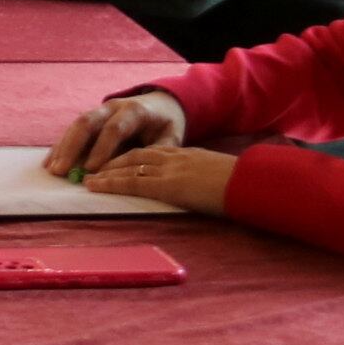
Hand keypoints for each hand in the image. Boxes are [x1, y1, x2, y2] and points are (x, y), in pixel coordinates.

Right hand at [45, 88, 189, 178]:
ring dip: (62, 148)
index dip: (102, 148)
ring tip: (51, 169)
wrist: (160, 104)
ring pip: (75, 125)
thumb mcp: (171, 136)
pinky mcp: (91, 118)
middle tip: (61, 170)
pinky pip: (72, 130)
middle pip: (87, 122)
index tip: (91, 169)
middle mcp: (112, 107)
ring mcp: (99, 111)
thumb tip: (139, 170)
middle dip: (72, 147)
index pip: (114, 129)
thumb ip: (158, 152)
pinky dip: (60, 146)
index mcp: (134, 111)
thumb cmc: (165, 125)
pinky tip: (50, 162)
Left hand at [74, 143, 234, 214]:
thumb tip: (205, 192)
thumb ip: (207, 182)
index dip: (131, 157)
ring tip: (87, 178)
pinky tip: (96, 186)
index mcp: (188, 156)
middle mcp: (176, 158)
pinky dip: (111, 183)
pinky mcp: (169, 185)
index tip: (115, 162)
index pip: (153, 152)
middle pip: (136, 154)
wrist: (256, 185)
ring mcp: (171, 170)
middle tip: (91, 167)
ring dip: (105, 170)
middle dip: (111, 160)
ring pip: (129, 165)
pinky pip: (133, 181)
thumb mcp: (222, 180)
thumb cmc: (247, 187)